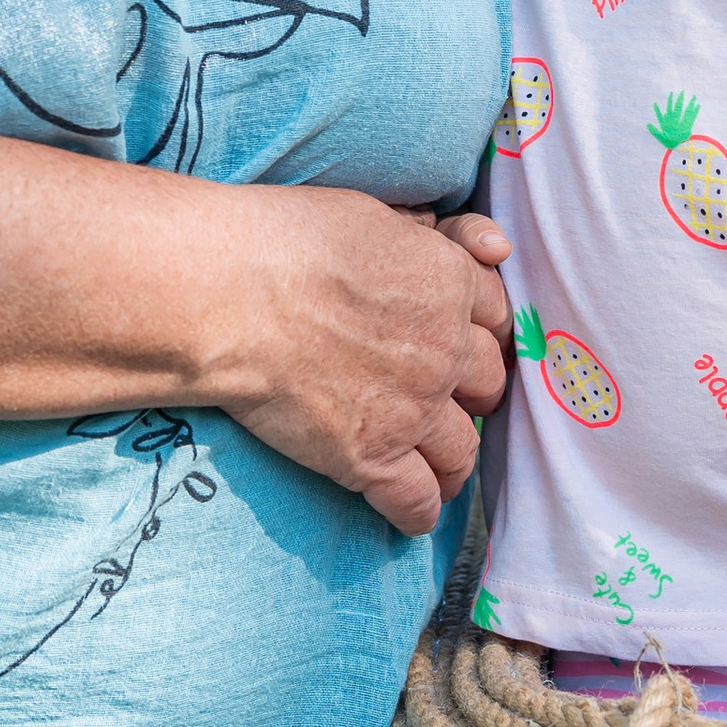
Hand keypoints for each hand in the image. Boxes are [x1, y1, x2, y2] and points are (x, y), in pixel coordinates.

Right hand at [207, 190, 511, 537]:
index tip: (462, 341)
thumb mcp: (377, 214)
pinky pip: (418, 502)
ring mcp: (413, 409)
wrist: (229, 295)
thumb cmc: (288, 241)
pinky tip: (410, 511)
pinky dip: (419, 512)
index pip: (497, 316)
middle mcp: (445, 349)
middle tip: (445, 397)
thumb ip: (435, 236)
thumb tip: (491, 247)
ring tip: (435, 464)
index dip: (478, 330)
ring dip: (453, 459)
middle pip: (487, 385)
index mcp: (450, 284)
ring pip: (462, 450)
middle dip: (470, 392)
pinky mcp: (372, 458)